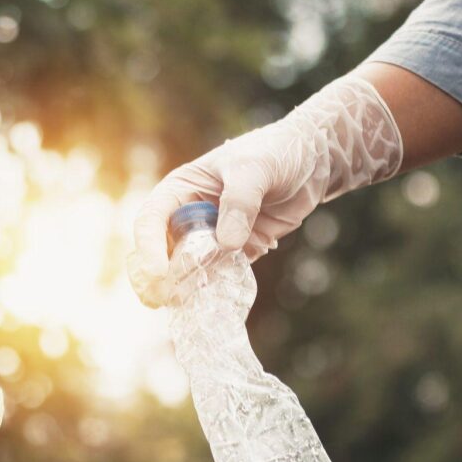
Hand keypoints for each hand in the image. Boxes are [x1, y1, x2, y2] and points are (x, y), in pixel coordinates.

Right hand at [129, 76, 402, 306]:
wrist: (312, 162)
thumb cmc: (276, 152)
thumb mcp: (255, 169)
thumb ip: (240, 202)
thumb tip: (226, 244)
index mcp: (181, 189)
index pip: (152, 219)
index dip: (149, 246)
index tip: (158, 271)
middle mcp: (190, 215)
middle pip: (161, 250)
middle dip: (156, 277)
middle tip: (158, 300)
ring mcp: (211, 236)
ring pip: (186, 268)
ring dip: (181, 289)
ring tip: (181, 308)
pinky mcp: (235, 252)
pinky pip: (218, 275)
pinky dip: (212, 291)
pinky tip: (209, 306)